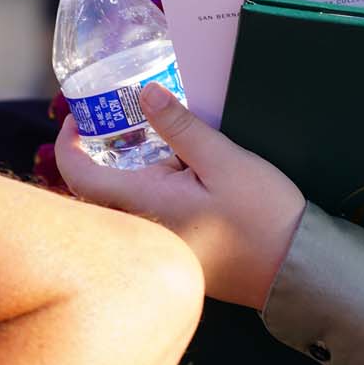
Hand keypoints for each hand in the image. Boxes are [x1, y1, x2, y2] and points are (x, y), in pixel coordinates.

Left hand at [54, 83, 304, 309]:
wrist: (295, 270)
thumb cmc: (263, 216)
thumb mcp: (225, 160)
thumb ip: (181, 127)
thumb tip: (144, 94)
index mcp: (145, 206)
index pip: (80, 176)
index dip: (68, 143)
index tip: (79, 116)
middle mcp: (142, 230)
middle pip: (95, 188)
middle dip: (99, 149)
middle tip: (116, 114)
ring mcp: (157, 243)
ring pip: (120, 199)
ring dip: (124, 166)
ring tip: (146, 132)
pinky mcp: (175, 247)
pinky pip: (143, 213)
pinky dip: (145, 184)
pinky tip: (172, 165)